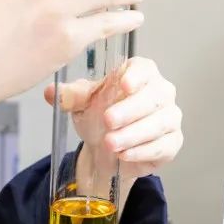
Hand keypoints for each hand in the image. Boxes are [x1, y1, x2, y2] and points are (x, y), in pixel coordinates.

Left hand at [45, 56, 182, 190]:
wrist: (105, 149)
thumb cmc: (99, 116)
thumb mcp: (83, 104)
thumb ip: (71, 96)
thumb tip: (51, 92)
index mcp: (140, 74)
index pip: (145, 69)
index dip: (136, 76)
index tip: (124, 85)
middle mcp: (161, 92)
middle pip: (154, 97)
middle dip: (129, 110)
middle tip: (108, 121)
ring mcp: (170, 117)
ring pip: (159, 123)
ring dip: (133, 134)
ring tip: (110, 143)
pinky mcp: (172, 142)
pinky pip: (163, 145)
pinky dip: (142, 151)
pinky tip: (124, 154)